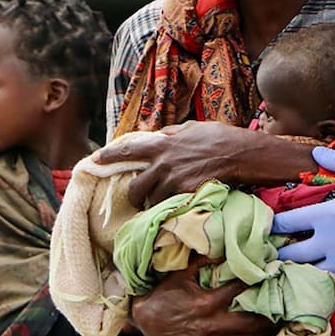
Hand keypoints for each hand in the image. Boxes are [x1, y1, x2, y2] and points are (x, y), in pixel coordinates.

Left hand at [93, 121, 250, 206]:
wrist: (239, 153)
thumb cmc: (218, 136)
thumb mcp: (190, 128)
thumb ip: (171, 135)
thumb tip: (158, 137)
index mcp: (163, 145)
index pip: (128, 150)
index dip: (109, 155)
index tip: (95, 159)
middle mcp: (164, 164)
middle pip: (136, 187)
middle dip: (135, 196)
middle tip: (139, 200)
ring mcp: (174, 181)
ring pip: (154, 199)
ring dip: (157, 202)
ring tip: (166, 201)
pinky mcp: (185, 194)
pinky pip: (171, 206)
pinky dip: (172, 207)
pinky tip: (178, 205)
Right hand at [130, 265, 275, 335]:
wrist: (149, 321)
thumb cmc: (167, 293)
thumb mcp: (182, 273)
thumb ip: (204, 259)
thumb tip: (225, 244)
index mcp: (206, 303)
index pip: (239, 292)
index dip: (256, 283)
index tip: (270, 275)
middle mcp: (210, 326)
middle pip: (250, 322)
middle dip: (268, 313)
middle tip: (281, 302)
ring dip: (262, 331)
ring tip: (275, 318)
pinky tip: (258, 335)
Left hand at [272, 148, 334, 298]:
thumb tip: (314, 152)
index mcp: (327, 215)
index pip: (288, 222)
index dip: (273, 225)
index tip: (267, 226)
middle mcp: (332, 241)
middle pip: (294, 255)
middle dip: (280, 255)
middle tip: (273, 254)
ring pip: (313, 276)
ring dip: (303, 274)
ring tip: (295, 273)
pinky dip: (334, 290)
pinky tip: (329, 285)